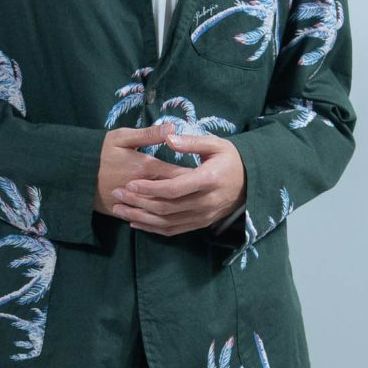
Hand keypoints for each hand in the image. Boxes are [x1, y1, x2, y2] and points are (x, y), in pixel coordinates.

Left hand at [97, 119, 246, 235]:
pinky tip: (135, 223)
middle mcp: (205, 202)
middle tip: (117, 195)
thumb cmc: (230, 159)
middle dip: (138, 203)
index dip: (150, 188)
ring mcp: (203, 216)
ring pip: (166, 223)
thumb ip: (191, 142)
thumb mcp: (216, 144)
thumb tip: (168, 137)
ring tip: (119, 211)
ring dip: (140, 218)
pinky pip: (173, 230)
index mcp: (208, 180)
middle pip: (166, 208)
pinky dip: (152, 229)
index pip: (174, 189)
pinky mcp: (200, 224)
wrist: (251, 183)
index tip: (130, 184)